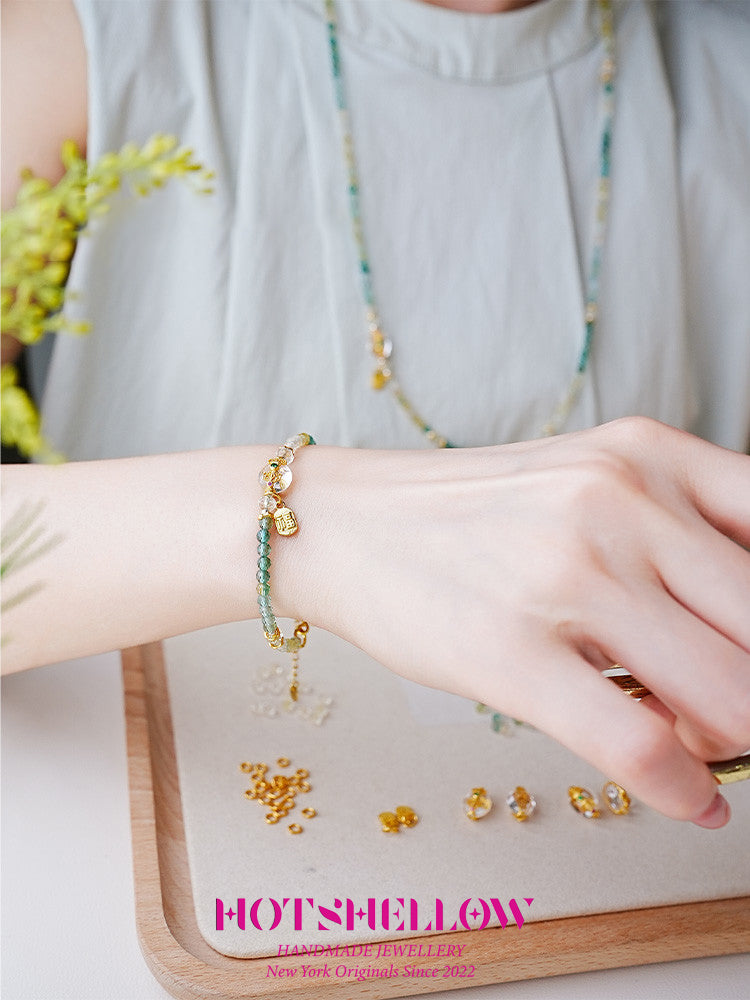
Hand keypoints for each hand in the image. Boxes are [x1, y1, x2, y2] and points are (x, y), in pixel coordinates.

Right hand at [280, 417, 749, 827]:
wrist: (349, 523)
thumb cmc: (473, 516)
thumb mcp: (588, 485)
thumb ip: (681, 542)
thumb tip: (746, 657)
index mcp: (651, 454)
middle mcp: (622, 500)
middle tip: (733, 711)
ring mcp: (568, 574)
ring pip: (730, 694)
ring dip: (734, 741)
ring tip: (702, 745)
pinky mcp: (512, 650)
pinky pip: (642, 746)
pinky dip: (686, 790)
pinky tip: (688, 798)